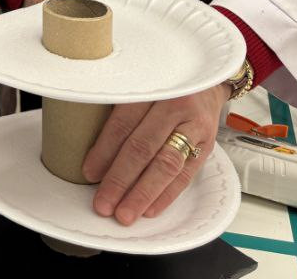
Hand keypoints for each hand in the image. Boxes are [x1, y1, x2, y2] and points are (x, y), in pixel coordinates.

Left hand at [81, 82, 229, 224]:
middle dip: (120, 179)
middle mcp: (176, 105)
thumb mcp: (140, 87)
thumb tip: (93, 153)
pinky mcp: (207, 145)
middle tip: (103, 202)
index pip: (124, 122)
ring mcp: (195, 126)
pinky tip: (149, 209)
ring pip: (166, 165)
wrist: (206, 83)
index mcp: (152, 87)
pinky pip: (186, 175)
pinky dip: (166, 195)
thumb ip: (119, 111)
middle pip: (144, 147)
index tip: (89, 173)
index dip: (105, 150)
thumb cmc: (165, 86)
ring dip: (143, 194)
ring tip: (125, 213)